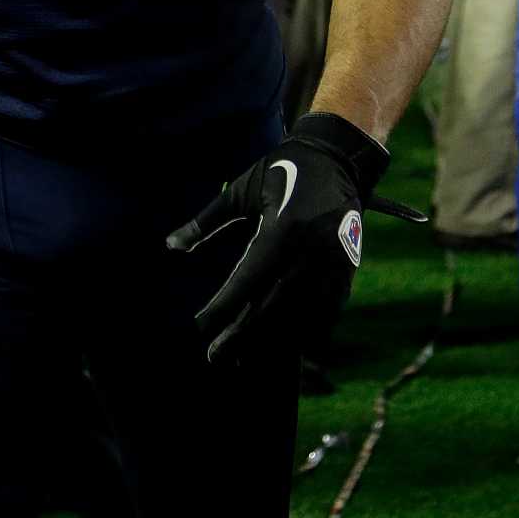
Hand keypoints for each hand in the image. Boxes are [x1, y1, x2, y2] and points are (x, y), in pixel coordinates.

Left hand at [166, 113, 419, 365]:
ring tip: (245, 359)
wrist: (336, 158)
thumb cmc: (280, 170)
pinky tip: (290, 350)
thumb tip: (170, 246)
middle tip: (216, 357)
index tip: (200, 326)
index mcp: (282, 229)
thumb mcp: (241, 190)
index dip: (223, 306)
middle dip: (242, 334)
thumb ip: (206, 221)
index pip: (247, 280)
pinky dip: (308, 332)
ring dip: (273, 341)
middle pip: (272, 305)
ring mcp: (333, 264)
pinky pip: (328, 311)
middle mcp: (309, 251)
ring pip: (301, 314)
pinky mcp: (347, 269)